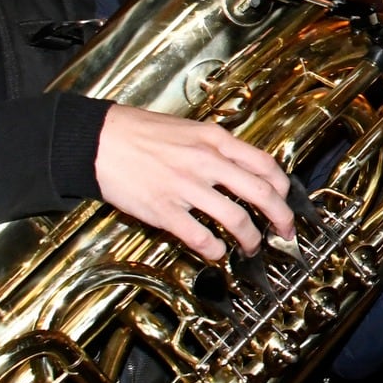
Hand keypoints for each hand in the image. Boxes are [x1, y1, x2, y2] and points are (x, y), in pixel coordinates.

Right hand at [95, 105, 290, 259]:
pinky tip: (217, 252)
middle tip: (285, 231)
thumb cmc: (139, 133)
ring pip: (236, 218)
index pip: (265, 164)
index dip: (282, 187)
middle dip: (281, 217)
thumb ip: (216, 148)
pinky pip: (200, 236)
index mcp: (214, 140)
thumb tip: (241, 167)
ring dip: (250, 238)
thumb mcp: (188, 129)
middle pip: (261, 193)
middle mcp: (206, 162)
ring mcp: (186, 187)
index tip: (285, 199)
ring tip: (252, 246)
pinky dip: (215, 249)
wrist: (97, 139)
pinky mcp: (164, 209)